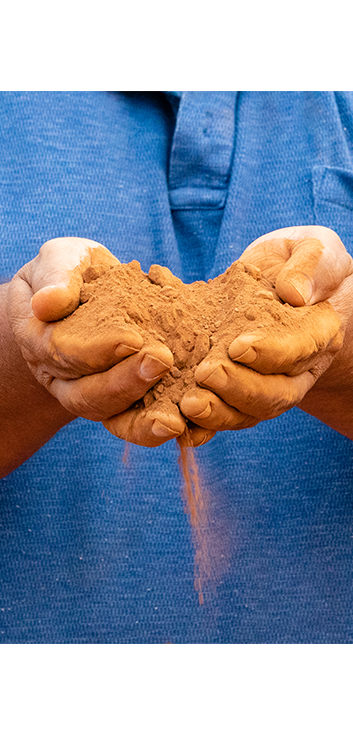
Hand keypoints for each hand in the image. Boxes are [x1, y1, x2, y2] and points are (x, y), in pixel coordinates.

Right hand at [8, 237, 185, 446]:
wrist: (87, 292)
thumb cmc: (73, 271)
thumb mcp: (61, 260)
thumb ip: (56, 276)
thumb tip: (48, 304)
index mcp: (38, 340)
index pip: (62, 351)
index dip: (97, 349)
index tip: (132, 339)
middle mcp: (59, 378)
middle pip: (87, 395)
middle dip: (125, 383)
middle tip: (162, 362)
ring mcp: (89, 395)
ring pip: (112, 418)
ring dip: (144, 420)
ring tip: (176, 417)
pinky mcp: (120, 404)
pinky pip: (136, 425)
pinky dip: (159, 429)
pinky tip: (189, 428)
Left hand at [179, 226, 352, 435]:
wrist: (276, 279)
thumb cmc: (296, 261)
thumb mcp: (312, 249)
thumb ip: (309, 266)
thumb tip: (293, 292)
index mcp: (319, 333)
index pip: (301, 349)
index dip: (271, 353)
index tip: (238, 347)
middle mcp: (298, 370)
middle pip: (275, 393)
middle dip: (239, 388)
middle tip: (205, 374)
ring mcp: (267, 387)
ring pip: (248, 412)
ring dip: (218, 412)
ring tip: (187, 403)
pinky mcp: (238, 394)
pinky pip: (223, 417)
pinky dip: (202, 427)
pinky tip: (179, 428)